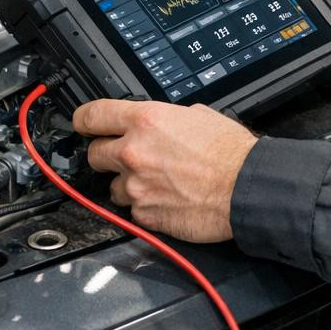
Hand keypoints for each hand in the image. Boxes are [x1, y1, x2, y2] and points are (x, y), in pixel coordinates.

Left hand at [73, 99, 257, 242]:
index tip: (83, 124)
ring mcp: (136, 186)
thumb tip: (156, 124)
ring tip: (156, 181)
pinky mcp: (144, 214)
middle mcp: (134, 152)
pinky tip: (166, 198)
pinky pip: (132, 209)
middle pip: (94, 153)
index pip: (91, 115)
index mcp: (146, 120)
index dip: (83, 120)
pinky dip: (145, 205)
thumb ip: (166, 118)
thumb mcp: (197, 115)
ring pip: (111, 186)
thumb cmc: (231, 153)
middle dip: (107, 155)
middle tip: (127, 156)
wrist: (247, 188)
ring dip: (127, 183)